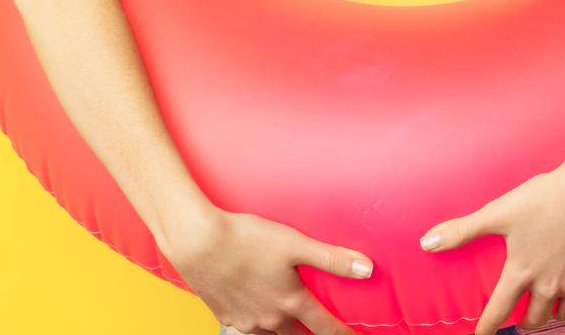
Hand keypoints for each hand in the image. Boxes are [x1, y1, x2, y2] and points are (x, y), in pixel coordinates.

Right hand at [162, 207, 372, 334]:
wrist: (196, 242)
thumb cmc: (246, 238)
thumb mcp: (295, 244)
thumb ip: (332, 259)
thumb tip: (367, 270)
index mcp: (290, 302)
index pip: (325, 327)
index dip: (342, 334)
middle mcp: (269, 319)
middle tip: (319, 329)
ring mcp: (245, 320)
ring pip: (271, 333)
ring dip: (283, 329)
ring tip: (289, 320)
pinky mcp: (224, 315)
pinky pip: (247, 326)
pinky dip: (257, 322)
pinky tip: (256, 308)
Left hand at [419, 155, 564, 334]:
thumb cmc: (545, 198)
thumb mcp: (498, 213)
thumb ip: (462, 231)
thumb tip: (427, 243)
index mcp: (521, 272)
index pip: (498, 311)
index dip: (487, 328)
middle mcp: (548, 285)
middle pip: (534, 319)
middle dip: (525, 321)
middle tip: (520, 317)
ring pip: (564, 313)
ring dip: (555, 312)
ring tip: (549, 306)